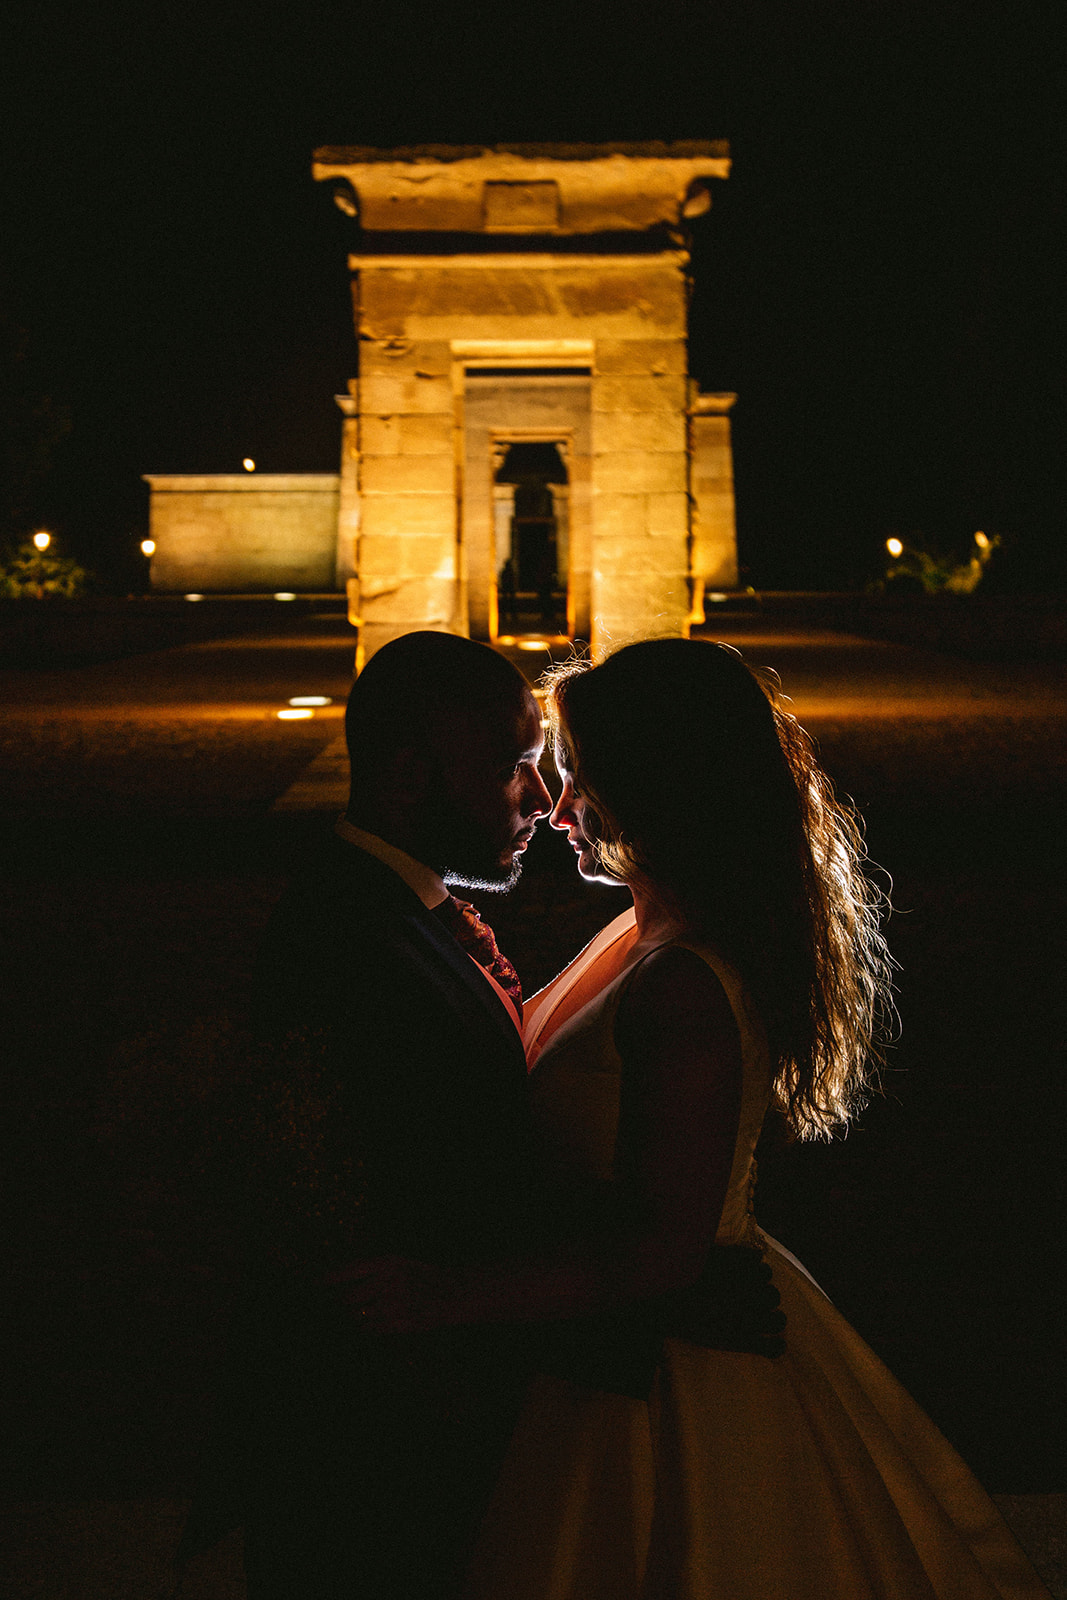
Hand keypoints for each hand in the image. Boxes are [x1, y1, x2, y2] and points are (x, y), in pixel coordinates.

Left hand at [324, 1255, 454, 1333]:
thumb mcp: (399, 1263)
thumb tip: (338, 1280)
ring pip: (357, 1317)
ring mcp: (393, 1304)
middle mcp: (388, 1282)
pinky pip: (370, 1330)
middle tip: (327, 1309)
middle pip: (348, 1298)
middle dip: (337, 1305)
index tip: (313, 1284)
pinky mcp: (399, 1323)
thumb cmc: (422, 1276)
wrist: (452, 1292)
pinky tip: (367, 1326)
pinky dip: (365, 1329)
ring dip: (351, 1319)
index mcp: (387, 1263)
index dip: (329, 1278)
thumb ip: (372, 1271)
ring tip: (345, 1320)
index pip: (349, 1270)